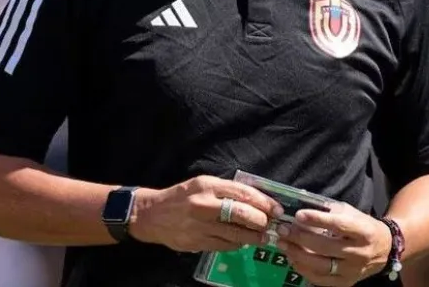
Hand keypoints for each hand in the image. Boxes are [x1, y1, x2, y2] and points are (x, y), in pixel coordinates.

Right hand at [128, 176, 283, 252]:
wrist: (152, 215)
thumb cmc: (182, 196)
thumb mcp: (202, 184)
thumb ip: (226, 190)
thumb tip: (256, 200)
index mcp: (208, 185)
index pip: (243, 192)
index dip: (263, 202)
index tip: (276, 209)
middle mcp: (204, 204)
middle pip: (242, 213)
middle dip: (261, 220)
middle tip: (271, 224)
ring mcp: (200, 225)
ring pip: (235, 233)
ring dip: (254, 236)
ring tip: (263, 237)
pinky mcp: (197, 242)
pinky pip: (224, 245)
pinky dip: (237, 244)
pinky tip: (243, 242)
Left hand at [276, 202, 391, 286]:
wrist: (384, 249)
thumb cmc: (363, 226)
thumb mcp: (352, 213)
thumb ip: (331, 211)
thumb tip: (304, 211)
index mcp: (363, 231)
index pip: (338, 225)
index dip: (317, 219)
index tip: (298, 214)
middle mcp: (359, 252)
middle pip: (325, 246)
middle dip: (300, 237)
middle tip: (283, 229)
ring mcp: (353, 270)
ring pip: (321, 265)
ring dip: (297, 254)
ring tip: (283, 244)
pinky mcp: (346, 282)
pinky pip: (321, 279)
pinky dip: (304, 269)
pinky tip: (293, 258)